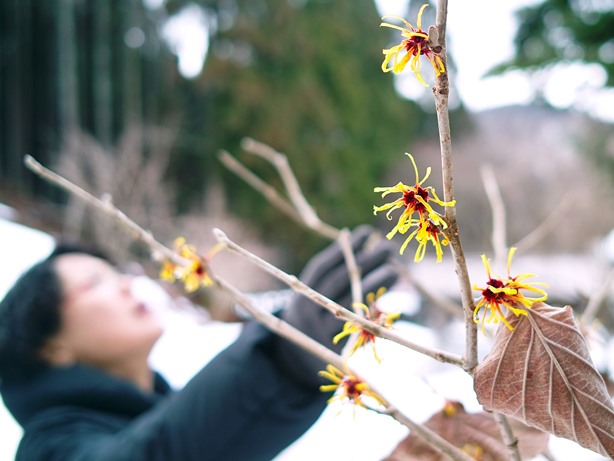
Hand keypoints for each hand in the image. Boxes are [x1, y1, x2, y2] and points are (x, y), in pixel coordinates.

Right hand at [276, 225, 398, 386]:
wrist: (292, 360)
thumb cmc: (310, 316)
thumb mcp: (310, 295)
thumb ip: (332, 276)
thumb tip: (359, 243)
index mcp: (299, 293)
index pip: (322, 266)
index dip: (343, 249)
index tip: (365, 232)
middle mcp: (307, 310)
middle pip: (339, 282)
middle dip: (365, 263)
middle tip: (388, 248)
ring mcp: (321, 330)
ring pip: (351, 304)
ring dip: (375, 285)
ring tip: (394, 270)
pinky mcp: (335, 348)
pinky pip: (359, 327)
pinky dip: (374, 311)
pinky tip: (389, 299)